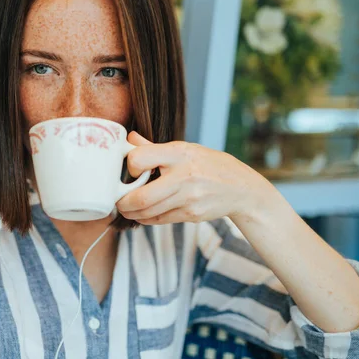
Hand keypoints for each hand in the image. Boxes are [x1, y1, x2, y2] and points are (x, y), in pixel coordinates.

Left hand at [117, 132, 277, 224]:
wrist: (240, 188)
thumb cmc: (207, 164)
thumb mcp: (184, 149)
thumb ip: (154, 147)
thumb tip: (129, 139)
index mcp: (178, 153)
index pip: (140, 158)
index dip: (130, 166)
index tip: (130, 170)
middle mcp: (184, 176)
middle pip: (141, 196)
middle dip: (123, 203)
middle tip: (117, 201)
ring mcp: (189, 198)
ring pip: (148, 211)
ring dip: (132, 213)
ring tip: (126, 209)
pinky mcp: (191, 214)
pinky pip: (160, 219)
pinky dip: (146, 218)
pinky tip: (143, 214)